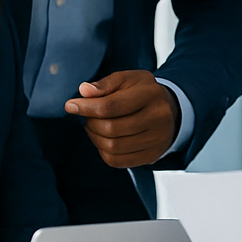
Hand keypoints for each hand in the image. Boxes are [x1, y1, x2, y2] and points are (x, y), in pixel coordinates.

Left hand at [64, 70, 180, 168]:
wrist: (170, 111)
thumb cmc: (142, 92)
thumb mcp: (127, 79)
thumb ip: (105, 84)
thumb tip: (84, 91)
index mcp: (150, 94)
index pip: (111, 106)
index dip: (86, 107)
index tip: (70, 105)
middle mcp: (158, 118)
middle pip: (111, 128)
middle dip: (91, 123)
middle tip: (87, 116)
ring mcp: (156, 139)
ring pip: (113, 146)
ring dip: (95, 138)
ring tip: (95, 126)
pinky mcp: (151, 155)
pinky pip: (117, 161)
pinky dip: (103, 151)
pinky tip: (103, 139)